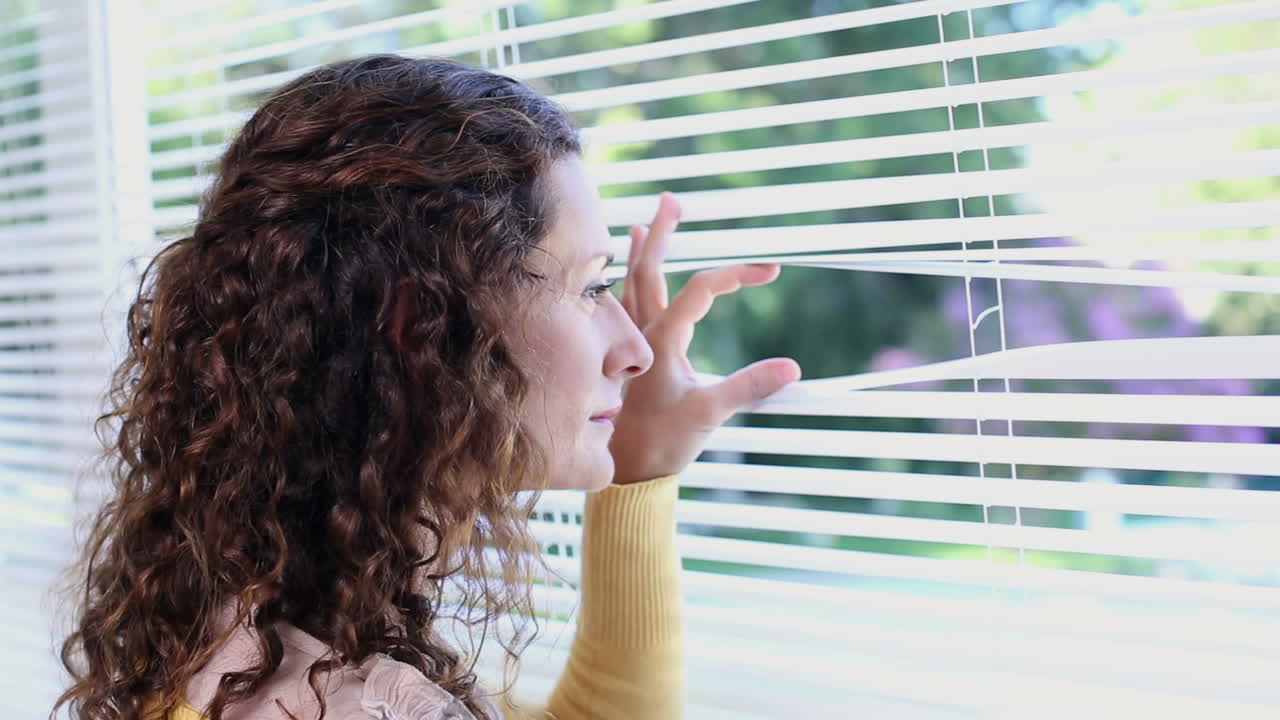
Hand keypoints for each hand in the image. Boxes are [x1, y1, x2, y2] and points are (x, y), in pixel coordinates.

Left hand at [609, 192, 801, 484]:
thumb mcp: (709, 415)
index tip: (773, 269)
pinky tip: (630, 280)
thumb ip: (749, 388)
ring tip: (645, 225)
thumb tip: (794, 367)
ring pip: (633, 286)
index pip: (700, 288)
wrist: (625, 471)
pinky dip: (631, 283)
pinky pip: (626, 307)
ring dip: (642, 253)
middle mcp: (641, 333)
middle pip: (649, 269)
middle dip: (663, 233)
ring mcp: (631, 344)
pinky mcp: (628, 358)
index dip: (737, 273)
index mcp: (662, 339)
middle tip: (672, 200)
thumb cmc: (662, 443)